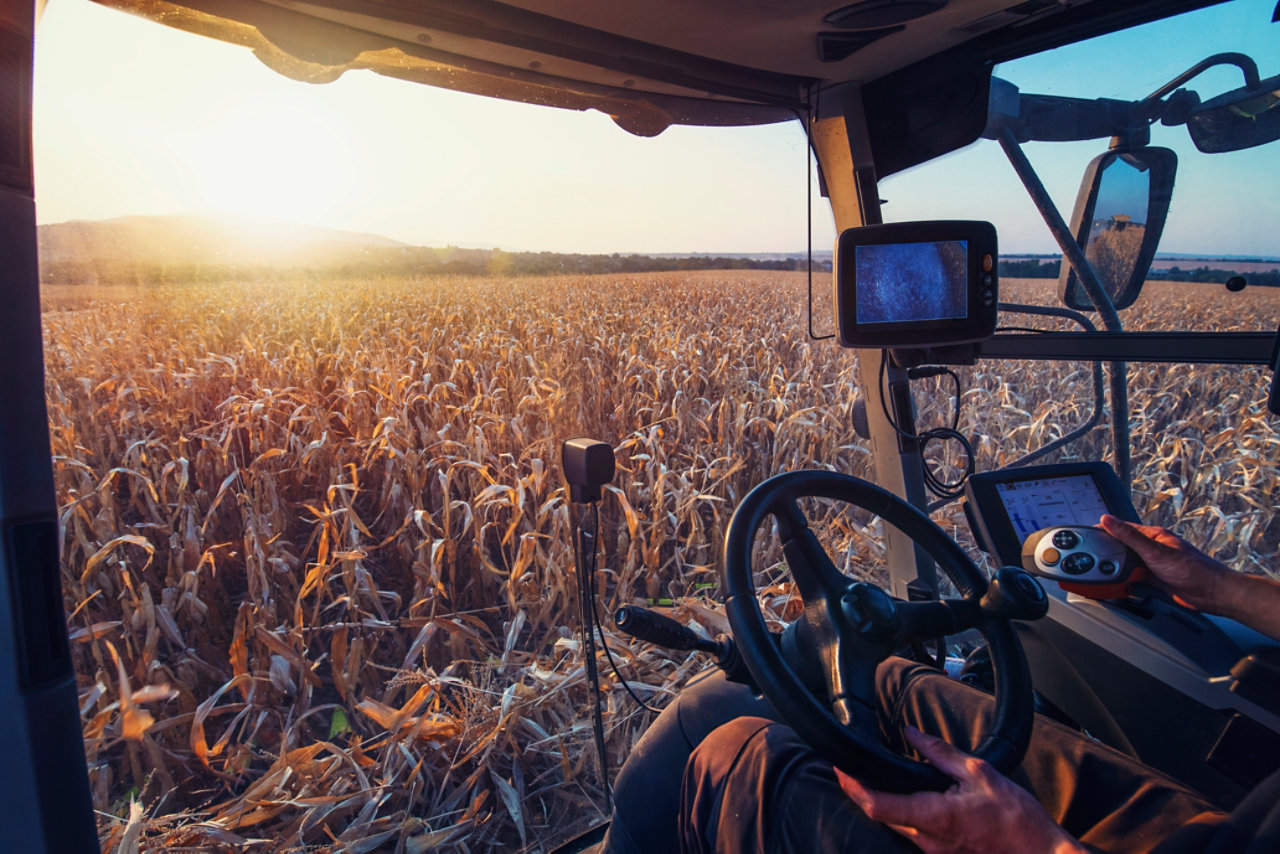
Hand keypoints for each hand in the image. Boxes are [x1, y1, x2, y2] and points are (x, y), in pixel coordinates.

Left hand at [835, 727, 1085, 853]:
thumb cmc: (1017, 819)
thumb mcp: (978, 774)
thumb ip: (939, 753)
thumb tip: (911, 733)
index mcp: (932, 818)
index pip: (876, 805)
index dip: (852, 786)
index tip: (840, 767)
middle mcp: (927, 841)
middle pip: (881, 815)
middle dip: (862, 791)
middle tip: (852, 766)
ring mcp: (934, 852)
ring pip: (896, 826)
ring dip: (884, 802)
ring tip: (878, 776)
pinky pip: (914, 834)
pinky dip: (905, 814)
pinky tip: (912, 797)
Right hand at [1098, 514, 1228, 611]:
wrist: (1213, 594)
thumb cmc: (1194, 569)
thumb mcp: (1156, 551)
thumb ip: (1130, 536)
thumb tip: (1109, 520)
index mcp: (1152, 536)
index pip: (1120, 528)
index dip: (1101, 530)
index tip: (1083, 534)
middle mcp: (1151, 549)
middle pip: (1120, 548)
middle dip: (1104, 553)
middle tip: (1086, 558)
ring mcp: (1152, 565)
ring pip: (1124, 565)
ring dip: (1114, 570)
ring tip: (1099, 574)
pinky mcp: (1154, 581)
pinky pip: (1132, 579)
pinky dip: (1123, 582)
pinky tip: (1116, 586)